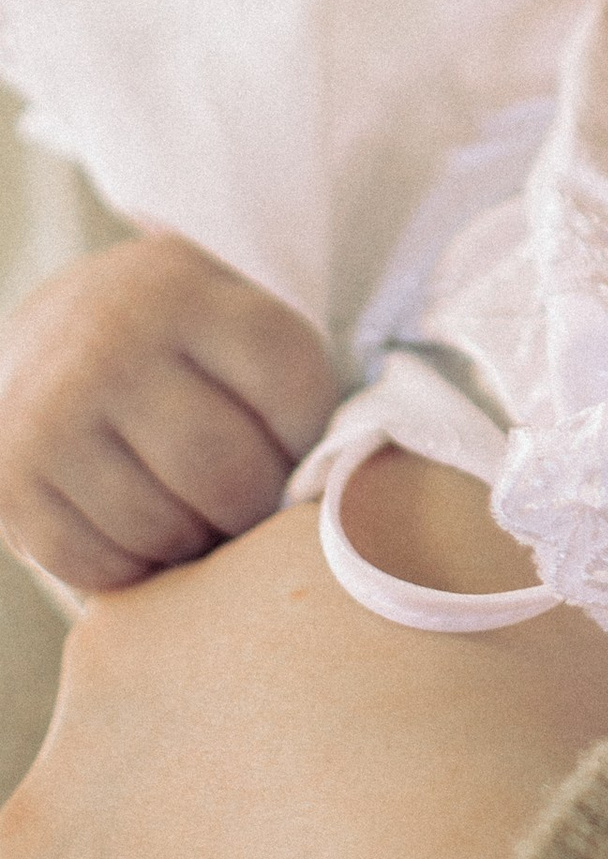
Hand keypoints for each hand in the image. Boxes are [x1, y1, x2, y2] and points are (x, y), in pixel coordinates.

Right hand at [0, 235, 335, 591]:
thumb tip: (325, 490)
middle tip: (248, 504)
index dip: (308, 438)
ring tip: (196, 514)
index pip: (289, 385)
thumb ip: (282, 383)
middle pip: (224, 470)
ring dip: (196, 542)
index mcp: (183, 289)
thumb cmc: (175, 344)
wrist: (49, 335)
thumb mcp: (227, 318)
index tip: (294, 448)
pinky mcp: (11, 480)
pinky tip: (142, 532)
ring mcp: (51, 413)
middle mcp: (109, 343)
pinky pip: (98, 565)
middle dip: (253, 507)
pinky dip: (136, 568)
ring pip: (163, 528)